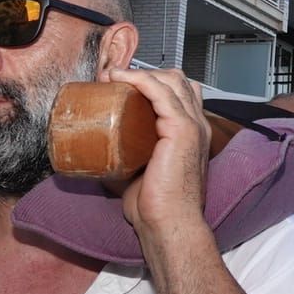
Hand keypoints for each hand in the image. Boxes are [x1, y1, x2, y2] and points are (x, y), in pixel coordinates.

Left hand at [106, 67, 209, 236]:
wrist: (170, 221)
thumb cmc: (157, 205)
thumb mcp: (141, 171)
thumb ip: (126, 157)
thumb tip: (95, 152)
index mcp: (192, 133)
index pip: (180, 93)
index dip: (153, 82)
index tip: (122, 84)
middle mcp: (197, 124)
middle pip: (178, 80)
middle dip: (146, 73)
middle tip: (115, 79)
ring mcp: (192, 124)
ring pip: (171, 80)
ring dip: (139, 72)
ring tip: (113, 76)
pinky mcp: (181, 128)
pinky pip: (160, 92)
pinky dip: (139, 79)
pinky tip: (120, 77)